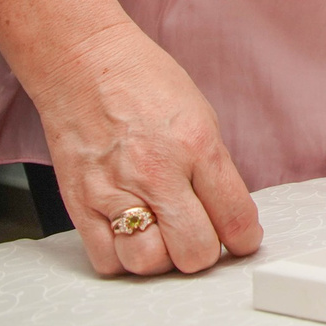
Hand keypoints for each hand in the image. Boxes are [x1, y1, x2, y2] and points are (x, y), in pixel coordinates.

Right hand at [19, 17, 261, 276]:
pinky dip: (122, 258)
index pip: (234, 216)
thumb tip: (225, 214)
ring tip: (162, 237)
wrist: (83, 62)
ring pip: (148, 263)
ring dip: (161, 258)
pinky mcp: (79, 203)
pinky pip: (106, 260)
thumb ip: (212, 169)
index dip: (245, 239)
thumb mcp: (200, 115)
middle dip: (204, 252)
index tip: (243, 241)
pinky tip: (129, 235)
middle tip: (200, 237)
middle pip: (194, 252)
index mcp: (197, 146)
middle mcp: (157, 172)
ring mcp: (114, 190)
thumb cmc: (143, 81)